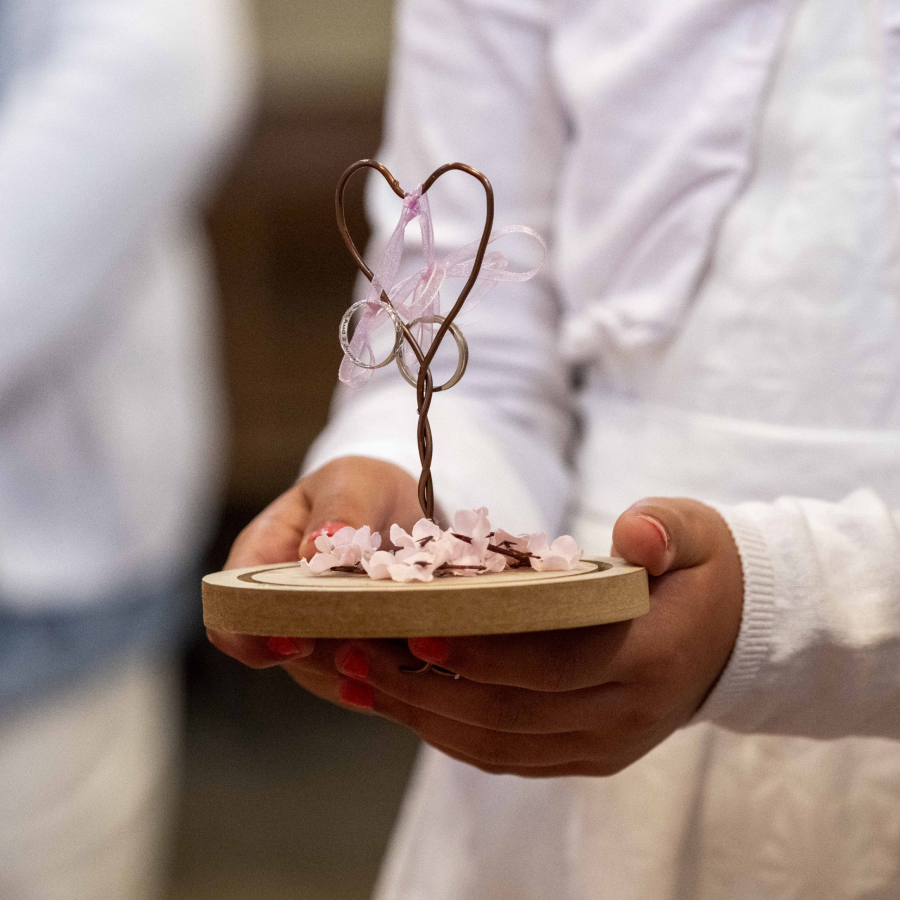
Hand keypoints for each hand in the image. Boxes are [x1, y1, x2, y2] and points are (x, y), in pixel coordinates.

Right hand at [206, 455, 420, 665]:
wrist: (396, 500)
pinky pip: (362, 677)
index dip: (253, 638)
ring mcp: (315, 631)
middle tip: (374, 647)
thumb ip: (339, 509)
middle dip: (326, 660)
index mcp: (259, 561)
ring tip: (406, 649)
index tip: (300, 641)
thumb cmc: (360, 485)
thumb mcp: (352, 483)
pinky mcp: (354, 647)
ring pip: (325, 675)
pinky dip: (388, 673)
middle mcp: (280, 606)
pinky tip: (420, 658)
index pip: (229, 616)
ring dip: (363, 671)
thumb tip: (318, 545)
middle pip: (283, 657)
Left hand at [270, 497, 743, 776]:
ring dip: (421, 716)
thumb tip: (634, 534)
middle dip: (425, 689)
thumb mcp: (697, 532)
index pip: (554, 664)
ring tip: (358, 678)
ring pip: (498, 745)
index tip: (417, 633)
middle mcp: (624, 717)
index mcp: (649, 658)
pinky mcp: (585, 755)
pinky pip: (507, 756)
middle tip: (356, 655)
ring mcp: (603, 745)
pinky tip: (403, 703)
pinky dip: (449, 733)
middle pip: (509, 715)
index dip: (484, 654)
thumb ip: (666, 529)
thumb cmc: (699, 574)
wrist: (731, 637)